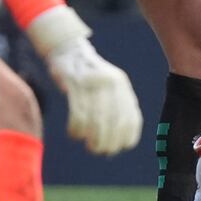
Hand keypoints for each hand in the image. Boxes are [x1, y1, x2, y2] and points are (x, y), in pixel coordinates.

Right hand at [46, 37, 143, 153]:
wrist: (68, 50)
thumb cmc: (90, 76)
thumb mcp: (110, 85)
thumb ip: (118, 106)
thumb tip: (122, 140)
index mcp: (122, 85)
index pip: (131, 117)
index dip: (128, 136)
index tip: (120, 147)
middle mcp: (111, 82)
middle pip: (114, 122)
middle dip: (108, 142)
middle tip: (99, 150)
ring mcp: (93, 82)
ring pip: (96, 120)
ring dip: (93, 139)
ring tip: (89, 146)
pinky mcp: (74, 83)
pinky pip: (78, 113)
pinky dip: (77, 129)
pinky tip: (75, 134)